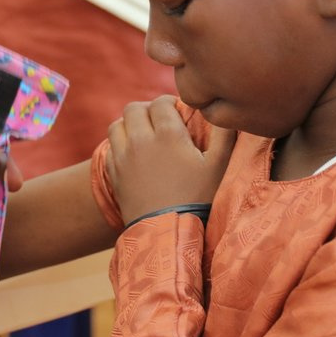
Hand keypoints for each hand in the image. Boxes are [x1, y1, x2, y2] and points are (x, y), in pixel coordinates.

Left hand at [104, 96, 237, 223]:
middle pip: (134, 108)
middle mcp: (140, 140)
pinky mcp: (113, 172)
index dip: (170, 103)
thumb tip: (223, 114)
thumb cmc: (199, 199)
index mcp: (166, 133)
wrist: (168, 233)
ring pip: (118, 125)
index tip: (178, 112)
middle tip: (160, 121)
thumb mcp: (219, 167)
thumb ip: (225, 135)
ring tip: (145, 135)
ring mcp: (122, 156)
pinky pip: (111, 147)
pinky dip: (120, 144)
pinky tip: (134, 155)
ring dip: (130, 125)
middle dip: (148, 110)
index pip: (160, 102)